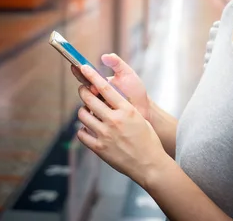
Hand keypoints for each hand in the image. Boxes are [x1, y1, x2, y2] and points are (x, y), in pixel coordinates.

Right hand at [71, 53, 150, 120]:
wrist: (145, 109)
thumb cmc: (135, 90)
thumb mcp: (127, 74)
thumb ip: (117, 63)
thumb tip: (104, 56)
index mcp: (101, 83)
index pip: (87, 76)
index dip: (81, 71)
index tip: (79, 67)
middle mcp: (97, 94)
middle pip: (86, 90)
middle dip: (91, 89)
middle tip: (96, 89)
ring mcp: (98, 107)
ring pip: (88, 103)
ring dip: (95, 101)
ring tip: (107, 102)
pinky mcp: (100, 118)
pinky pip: (93, 115)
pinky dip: (98, 112)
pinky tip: (108, 112)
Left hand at [76, 64, 167, 186]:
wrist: (150, 165)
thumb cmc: (148, 140)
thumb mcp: (139, 118)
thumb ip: (124, 108)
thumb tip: (109, 99)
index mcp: (126, 110)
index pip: (105, 87)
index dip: (92, 76)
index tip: (83, 68)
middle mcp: (114, 120)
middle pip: (90, 99)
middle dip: (83, 91)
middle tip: (83, 89)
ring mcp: (105, 134)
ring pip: (82, 115)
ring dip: (83, 111)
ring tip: (87, 112)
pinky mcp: (99, 148)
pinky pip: (82, 134)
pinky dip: (83, 130)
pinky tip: (89, 129)